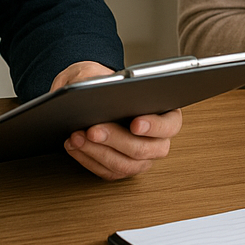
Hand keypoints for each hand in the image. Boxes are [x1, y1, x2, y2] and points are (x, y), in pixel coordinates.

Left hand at [50, 62, 182, 179]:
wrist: (92, 97)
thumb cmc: (102, 83)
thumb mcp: (100, 72)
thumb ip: (100, 77)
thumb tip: (92, 86)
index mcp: (166, 114)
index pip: (169, 125)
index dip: (153, 126)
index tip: (135, 123)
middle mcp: (157, 141)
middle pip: (142, 149)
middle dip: (115, 139)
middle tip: (93, 130)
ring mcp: (141, 159)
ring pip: (124, 165)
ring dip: (97, 152)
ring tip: (78, 137)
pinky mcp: (122, 169)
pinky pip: (108, 172)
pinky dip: (88, 160)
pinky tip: (75, 146)